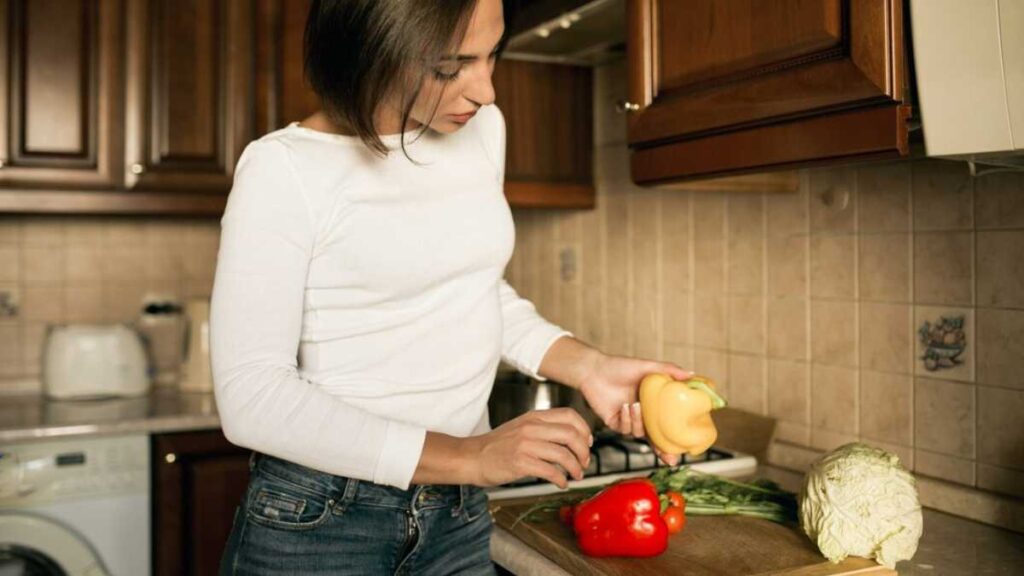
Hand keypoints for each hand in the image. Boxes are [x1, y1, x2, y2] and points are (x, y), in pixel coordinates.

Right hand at [465, 408, 592, 488]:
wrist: (472, 457)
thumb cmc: (497, 446)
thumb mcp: (521, 427)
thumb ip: (544, 428)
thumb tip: (572, 439)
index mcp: (534, 417)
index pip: (569, 415)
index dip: (584, 429)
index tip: (587, 443)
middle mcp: (531, 427)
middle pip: (571, 435)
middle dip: (583, 452)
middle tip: (584, 463)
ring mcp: (525, 444)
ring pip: (563, 454)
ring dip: (575, 468)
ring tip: (576, 476)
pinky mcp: (520, 463)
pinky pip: (550, 471)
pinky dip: (561, 480)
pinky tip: (561, 484)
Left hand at [579, 353, 691, 465]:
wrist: (594, 369)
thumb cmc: (620, 367)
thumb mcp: (647, 366)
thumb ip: (670, 370)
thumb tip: (693, 374)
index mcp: (653, 404)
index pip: (668, 424)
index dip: (677, 437)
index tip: (687, 449)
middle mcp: (643, 414)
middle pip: (656, 438)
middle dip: (664, 451)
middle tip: (671, 458)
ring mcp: (629, 420)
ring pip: (640, 432)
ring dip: (640, 421)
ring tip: (635, 404)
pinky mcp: (615, 423)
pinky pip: (626, 429)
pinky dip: (627, 419)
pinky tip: (624, 406)